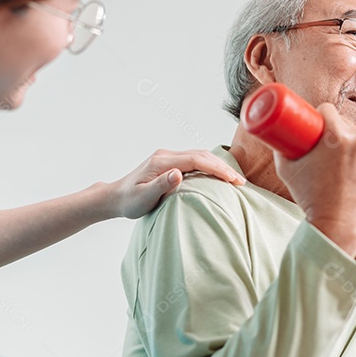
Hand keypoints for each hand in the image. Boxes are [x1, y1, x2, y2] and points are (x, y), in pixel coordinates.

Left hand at [110, 149, 244, 219]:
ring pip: (199, 156)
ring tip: (234, 179)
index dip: (217, 169)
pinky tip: (218, 175)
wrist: (115, 197)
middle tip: (240, 182)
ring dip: (218, 165)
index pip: (197, 160)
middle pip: (201, 155)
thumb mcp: (143, 197)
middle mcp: (166, 155)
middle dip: (223, 167)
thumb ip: (161, 185)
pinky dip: (209, 166)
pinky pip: (194, 160)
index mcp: (162, 162)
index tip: (233, 180)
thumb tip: (178, 174)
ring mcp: (167, 157)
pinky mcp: (169, 163)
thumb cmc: (129, 201)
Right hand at [274, 104, 355, 255]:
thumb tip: (277, 136)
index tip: (317, 123)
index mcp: (335, 135)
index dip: (321, 115)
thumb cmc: (310, 198)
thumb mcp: (287, 170)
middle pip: (346, 123)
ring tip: (343, 159)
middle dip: (336, 130)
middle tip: (327, 147)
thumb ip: (281, 149)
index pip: (328, 110)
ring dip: (353, 143)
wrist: (337, 222)